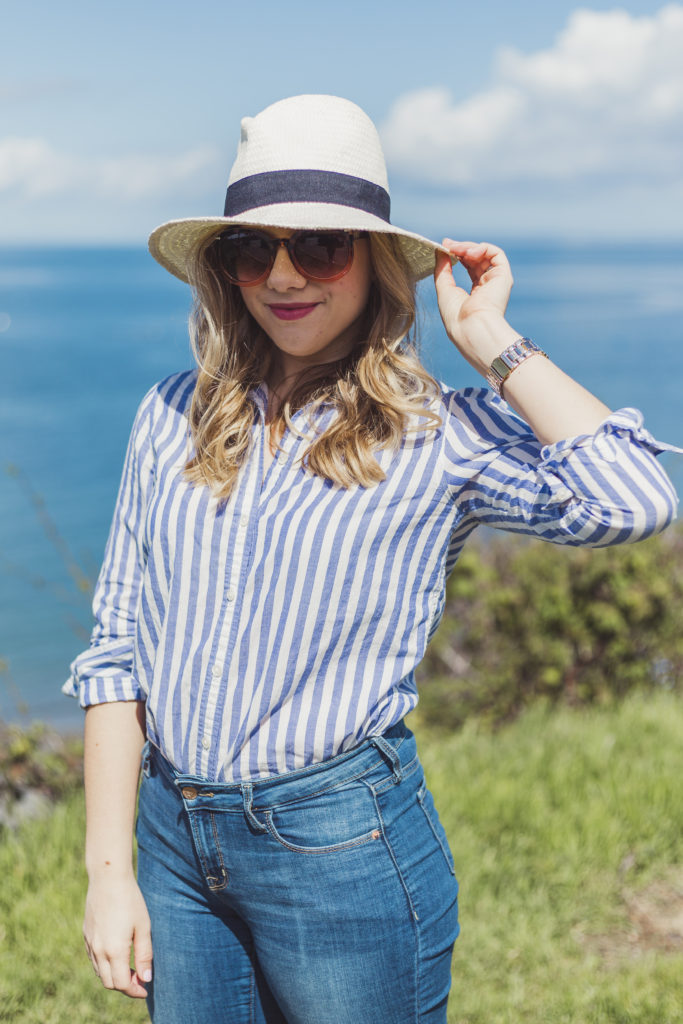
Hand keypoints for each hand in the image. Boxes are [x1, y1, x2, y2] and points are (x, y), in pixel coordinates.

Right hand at [83, 875, 152, 998]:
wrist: (108, 878)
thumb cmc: (130, 900)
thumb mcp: (143, 927)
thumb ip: (144, 955)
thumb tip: (146, 979)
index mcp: (114, 950)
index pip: (122, 984)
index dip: (134, 990)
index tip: (145, 989)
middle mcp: (98, 950)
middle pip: (109, 983)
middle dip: (125, 986)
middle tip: (140, 979)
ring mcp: (90, 943)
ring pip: (99, 973)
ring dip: (113, 976)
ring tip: (130, 968)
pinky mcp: (86, 935)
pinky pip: (93, 959)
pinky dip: (104, 965)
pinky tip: (116, 955)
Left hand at [433, 240, 517, 374]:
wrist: (471, 327)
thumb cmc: (456, 316)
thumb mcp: (444, 289)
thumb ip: (442, 269)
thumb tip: (441, 250)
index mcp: (476, 293)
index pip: (469, 267)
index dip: (457, 254)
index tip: (444, 247)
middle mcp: (488, 286)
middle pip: (476, 259)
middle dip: (461, 248)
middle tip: (447, 244)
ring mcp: (496, 281)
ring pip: (485, 254)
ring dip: (469, 248)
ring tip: (456, 249)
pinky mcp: (503, 276)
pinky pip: (496, 254)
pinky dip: (482, 248)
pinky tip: (469, 253)